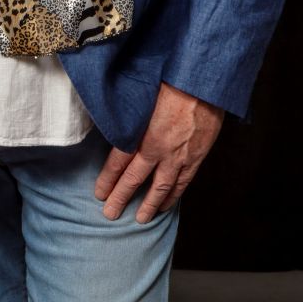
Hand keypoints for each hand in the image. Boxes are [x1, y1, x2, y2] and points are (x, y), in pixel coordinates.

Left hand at [95, 82, 224, 222]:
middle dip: (121, 197)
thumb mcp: (141, 98)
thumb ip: (128, 118)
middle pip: (135, 179)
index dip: (108, 179)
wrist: (203, 84)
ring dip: (149, 204)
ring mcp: (180, 156)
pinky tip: (166, 205)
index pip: (119, 162)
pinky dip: (174, 196)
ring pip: (161, 187)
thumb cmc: (169, 83)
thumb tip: (114, 127)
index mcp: (142, 134)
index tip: (98, 192)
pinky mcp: (197, 157)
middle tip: (110, 214)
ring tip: (139, 219)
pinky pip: (183, 182)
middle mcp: (159, 149)